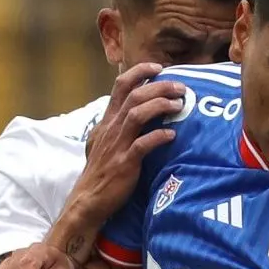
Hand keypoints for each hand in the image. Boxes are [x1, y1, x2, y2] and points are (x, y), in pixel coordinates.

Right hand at [65, 63, 187, 234]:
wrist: (88, 200)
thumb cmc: (101, 172)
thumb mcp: (105, 142)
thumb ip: (119, 126)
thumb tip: (138, 112)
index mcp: (107, 121)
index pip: (120, 85)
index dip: (139, 72)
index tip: (159, 67)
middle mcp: (111, 128)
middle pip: (135, 95)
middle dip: (160, 86)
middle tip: (180, 87)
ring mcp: (117, 145)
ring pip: (138, 114)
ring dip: (161, 105)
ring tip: (179, 105)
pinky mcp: (124, 163)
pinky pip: (142, 144)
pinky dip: (158, 137)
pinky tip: (172, 135)